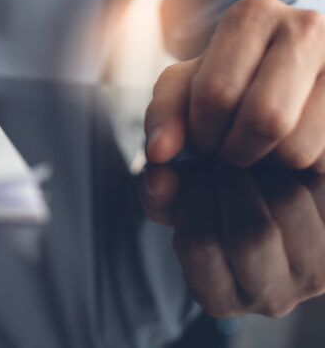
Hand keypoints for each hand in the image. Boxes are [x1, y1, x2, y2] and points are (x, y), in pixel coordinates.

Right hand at [139, 163, 324, 317]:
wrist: (262, 213)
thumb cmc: (210, 210)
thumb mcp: (175, 206)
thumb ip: (156, 193)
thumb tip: (159, 175)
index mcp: (218, 299)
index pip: (199, 244)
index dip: (192, 196)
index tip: (193, 177)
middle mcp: (269, 300)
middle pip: (252, 234)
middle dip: (230, 182)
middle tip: (222, 166)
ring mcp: (313, 278)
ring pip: (289, 205)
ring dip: (264, 173)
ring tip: (250, 170)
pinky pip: (318, 193)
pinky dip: (296, 171)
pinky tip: (280, 174)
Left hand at [145, 0, 324, 171]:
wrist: (287, 73)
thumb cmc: (229, 81)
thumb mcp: (186, 88)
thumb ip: (163, 116)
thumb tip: (158, 154)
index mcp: (252, 15)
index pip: (217, 93)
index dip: (202, 133)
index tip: (202, 137)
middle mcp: (307, 26)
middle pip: (266, 119)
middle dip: (235, 152)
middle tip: (228, 150)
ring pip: (301, 146)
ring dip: (270, 164)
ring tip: (260, 147)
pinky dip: (301, 168)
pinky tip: (289, 147)